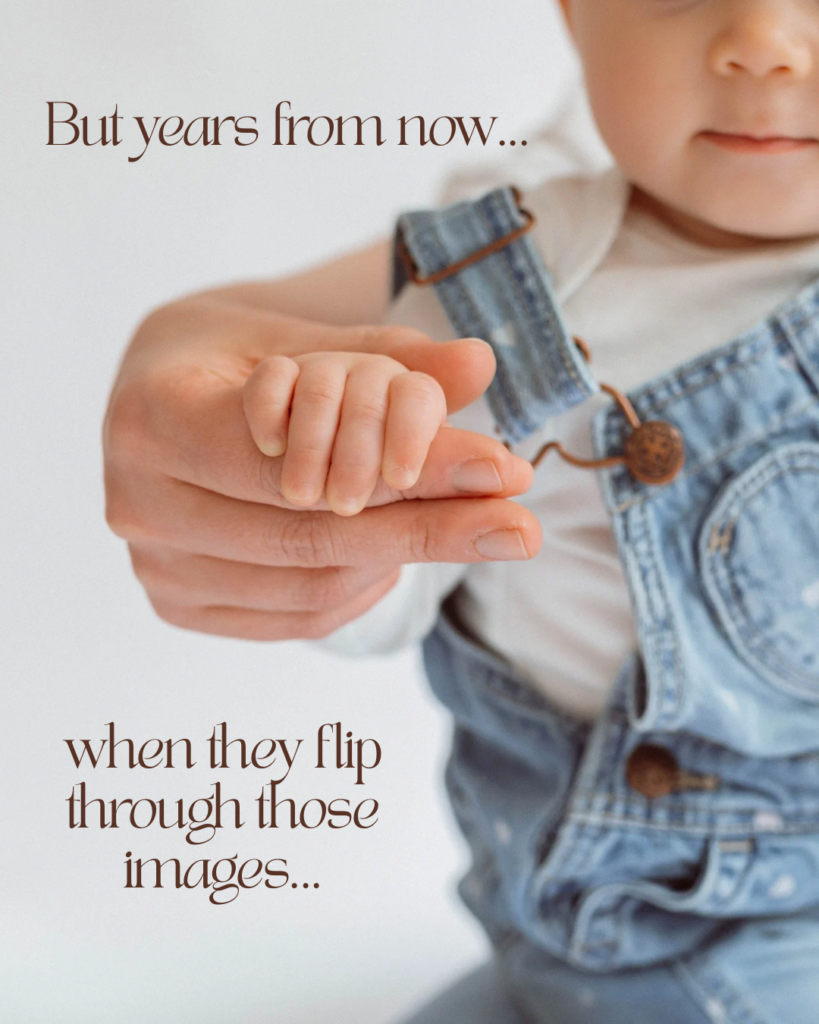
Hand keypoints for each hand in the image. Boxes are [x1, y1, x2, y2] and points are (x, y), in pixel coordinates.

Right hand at [104, 251, 540, 639]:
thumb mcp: (309, 339)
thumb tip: (482, 363)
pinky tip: (401, 557)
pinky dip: (361, 590)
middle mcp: (138, 502)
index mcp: (152, 417)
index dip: (406, 471)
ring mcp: (155, 565)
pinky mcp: (179, 604)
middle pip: (306, 533)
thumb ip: (390, 358)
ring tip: (467, 529)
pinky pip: (293, 617)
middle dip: (428, 528)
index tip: (502, 470)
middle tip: (520, 523)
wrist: (167, 396)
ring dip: (398, 560)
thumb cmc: (239, 357)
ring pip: (306, 584)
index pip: (293, 461)